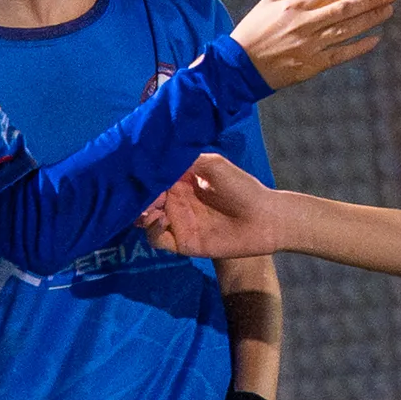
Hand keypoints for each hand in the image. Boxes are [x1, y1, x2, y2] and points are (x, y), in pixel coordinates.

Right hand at [141, 151, 283, 260]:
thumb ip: (186, 160)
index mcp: (181, 182)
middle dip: (137, 197)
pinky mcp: (182, 243)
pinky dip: (152, 231)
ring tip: (148, 208)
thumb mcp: (213, 165)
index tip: (136, 174)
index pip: (152, 179)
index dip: (142, 178)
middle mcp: (176, 202)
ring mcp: (178, 223)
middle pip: (145, 200)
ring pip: (146, 220)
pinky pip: (157, 239)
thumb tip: (157, 156)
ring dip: (140, 214)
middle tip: (138, 194)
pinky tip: (160, 220)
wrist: (265, 219)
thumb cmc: (243, 187)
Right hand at [229, 0, 395, 87]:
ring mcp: (309, 46)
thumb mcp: (269, 0)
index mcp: (296, 6)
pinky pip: (341, 55)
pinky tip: (375, 38)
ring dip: (370, 20)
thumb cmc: (253, 30)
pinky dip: (359, 47)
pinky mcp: (311, 66)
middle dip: (372, 1)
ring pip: (347, 31)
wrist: (237, 67)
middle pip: (346, 10)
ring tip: (388, 11)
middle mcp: (305, 24)